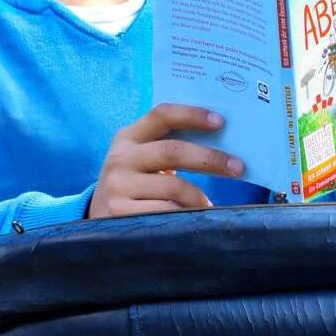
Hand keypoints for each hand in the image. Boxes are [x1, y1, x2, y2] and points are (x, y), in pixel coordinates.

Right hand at [89, 104, 243, 218]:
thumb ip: (169, 148)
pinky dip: (186, 216)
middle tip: (238, 168)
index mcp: (129, 138)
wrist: (97, 219)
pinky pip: (165, 213)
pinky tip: (193, 221)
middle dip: (210, 159)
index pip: (161, 116)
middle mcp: (121, 158)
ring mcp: (118, 186)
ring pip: (174, 187)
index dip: (191, 115)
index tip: (221, 121)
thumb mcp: (142, 161)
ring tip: (208, 206)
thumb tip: (223, 143)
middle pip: (173, 151)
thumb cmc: (135, 186)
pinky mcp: (120, 213)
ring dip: (199, 197)